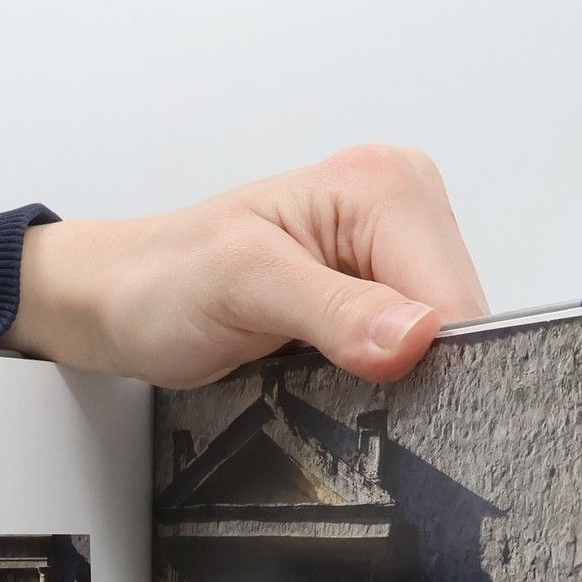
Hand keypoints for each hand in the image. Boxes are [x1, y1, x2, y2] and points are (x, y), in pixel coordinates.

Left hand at [3, 146, 485, 387]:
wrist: (121, 298)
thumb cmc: (165, 280)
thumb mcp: (243, 286)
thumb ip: (334, 310)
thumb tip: (415, 336)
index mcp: (386, 186)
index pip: (456, 296)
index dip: (433, 361)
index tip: (383, 395)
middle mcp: (402, 209)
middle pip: (460, 322)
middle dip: (415, 371)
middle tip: (336, 385)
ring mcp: (392, 255)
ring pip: (442, 345)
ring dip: (399, 381)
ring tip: (326, 376)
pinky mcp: (378, 295)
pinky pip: (415, 353)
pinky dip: (385, 381)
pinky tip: (338, 380)